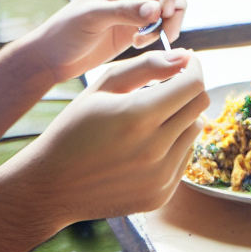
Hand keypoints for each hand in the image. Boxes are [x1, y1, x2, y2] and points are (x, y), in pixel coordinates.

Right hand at [14, 51, 208, 227]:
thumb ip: (148, 66)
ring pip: (195, 131)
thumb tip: (185, 55)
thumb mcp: (104, 85)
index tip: (187, 62)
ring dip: (182, 116)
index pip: (193, 85)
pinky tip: (146, 143)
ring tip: (153, 116)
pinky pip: (184, 157)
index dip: (194, 67)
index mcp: (138, 116)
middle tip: (170, 84)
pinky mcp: (160, 196)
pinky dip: (174, 143)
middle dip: (190, 88)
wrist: (51, 186)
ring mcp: (159, 177)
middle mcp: (154, 150)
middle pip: (199, 106)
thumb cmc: (75, 128)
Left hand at [32, 0, 187, 81]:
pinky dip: (160, 36)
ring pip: (172, 11)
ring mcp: (140, 7)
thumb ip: (125, 11)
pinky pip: (164, 27)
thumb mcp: (94, 17)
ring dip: (168, 26)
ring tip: (143, 40)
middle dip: (173, 12)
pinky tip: (137, 43)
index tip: (164, 13)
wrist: (55, 56)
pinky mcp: (141, 27)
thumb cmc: (68, 30)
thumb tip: (157, 10)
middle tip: (164, 32)